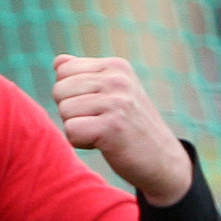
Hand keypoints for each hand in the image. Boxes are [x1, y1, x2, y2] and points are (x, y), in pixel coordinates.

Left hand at [53, 53, 192, 205]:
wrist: (162, 159)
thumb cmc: (130, 126)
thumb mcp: (113, 92)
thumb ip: (85, 75)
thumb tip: (58, 61)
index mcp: (116, 66)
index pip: (63, 69)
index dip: (70, 92)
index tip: (95, 106)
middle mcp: (117, 79)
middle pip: (60, 90)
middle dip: (71, 111)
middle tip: (98, 122)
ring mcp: (117, 101)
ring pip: (64, 111)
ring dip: (77, 128)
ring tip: (102, 132)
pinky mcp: (113, 126)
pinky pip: (71, 131)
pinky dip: (81, 142)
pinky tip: (102, 143)